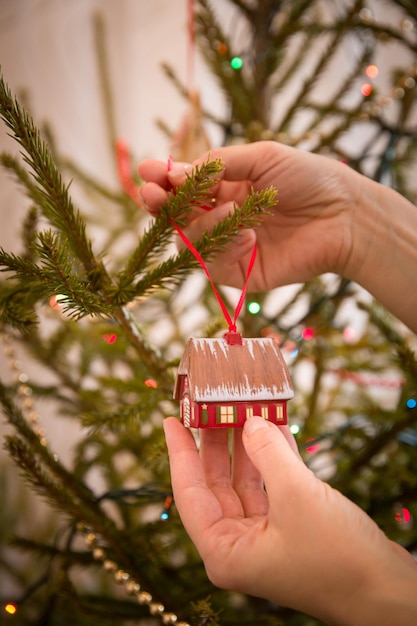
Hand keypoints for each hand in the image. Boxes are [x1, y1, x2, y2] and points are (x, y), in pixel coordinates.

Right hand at [139, 141, 416, 330]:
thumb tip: (174, 171)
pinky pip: (212, 264)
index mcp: (224, 188)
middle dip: (160, 205)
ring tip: (230, 209)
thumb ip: (217, 165)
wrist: (344, 216)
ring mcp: (228, 247)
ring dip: (200, 225)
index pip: (182, 188)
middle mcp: (221, 218)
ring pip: (187, 242)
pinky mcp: (240, 273)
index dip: (162, 181)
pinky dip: (225, 247)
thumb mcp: (261, 158)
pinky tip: (249, 235)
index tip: (147, 172)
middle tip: (151, 195)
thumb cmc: (308, 178)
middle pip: (175, 218)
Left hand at [164, 416, 416, 624]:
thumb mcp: (296, 495)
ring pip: (246, 483)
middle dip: (217, 444)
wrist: (386, 591)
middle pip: (216, 485)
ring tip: (245, 409)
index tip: (172, 420)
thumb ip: (268, 453)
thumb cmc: (337, 557)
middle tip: (213, 407)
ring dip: (249, 446)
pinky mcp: (290, 529)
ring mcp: (265, 538)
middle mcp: (239, 546)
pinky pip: (272, 486)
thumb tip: (251, 421)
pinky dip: (273, 458)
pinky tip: (275, 427)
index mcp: (224, 551)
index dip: (180, 453)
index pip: (189, 493)